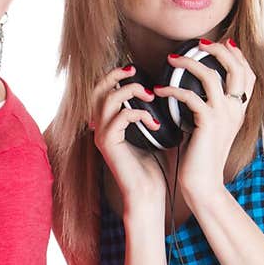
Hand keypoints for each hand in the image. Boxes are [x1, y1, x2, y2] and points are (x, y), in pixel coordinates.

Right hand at [87, 64, 166, 212]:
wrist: (148, 194)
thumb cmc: (154, 168)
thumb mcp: (153, 133)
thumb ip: (151, 111)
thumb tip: (166, 90)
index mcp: (108, 124)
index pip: (102, 90)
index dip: (115, 75)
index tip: (136, 70)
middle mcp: (100, 128)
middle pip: (97, 89)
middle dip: (115, 75)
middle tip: (134, 70)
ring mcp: (102, 136)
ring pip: (108, 99)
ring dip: (131, 92)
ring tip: (151, 96)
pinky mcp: (108, 144)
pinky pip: (121, 117)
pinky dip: (139, 114)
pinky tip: (154, 123)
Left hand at [153, 41, 256, 201]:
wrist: (204, 185)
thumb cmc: (202, 158)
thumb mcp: (210, 129)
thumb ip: (208, 108)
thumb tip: (192, 91)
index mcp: (239, 110)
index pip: (247, 73)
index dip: (236, 55)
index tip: (219, 44)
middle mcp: (235, 110)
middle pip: (236, 67)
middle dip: (218, 49)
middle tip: (198, 44)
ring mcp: (223, 116)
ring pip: (211, 75)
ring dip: (189, 63)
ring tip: (172, 60)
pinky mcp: (207, 123)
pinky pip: (190, 96)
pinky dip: (172, 90)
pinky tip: (160, 91)